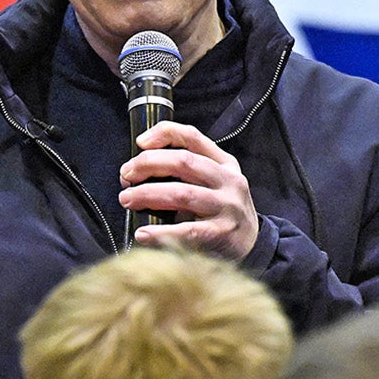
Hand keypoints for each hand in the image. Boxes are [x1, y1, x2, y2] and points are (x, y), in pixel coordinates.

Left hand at [119, 122, 258, 261]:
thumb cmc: (221, 211)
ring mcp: (227, 207)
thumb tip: (136, 171)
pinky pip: (187, 231)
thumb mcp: (213, 183)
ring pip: (182, 193)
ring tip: (127, 200)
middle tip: (126, 176)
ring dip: (148, 194)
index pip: (192, 137)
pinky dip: (161, 232)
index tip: (140, 143)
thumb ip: (185, 172)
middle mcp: (228, 181)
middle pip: (183, 162)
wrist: (252, 244)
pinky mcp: (222, 234)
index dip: (163, 134)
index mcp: (224, 164)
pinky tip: (143, 234)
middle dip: (148, 165)